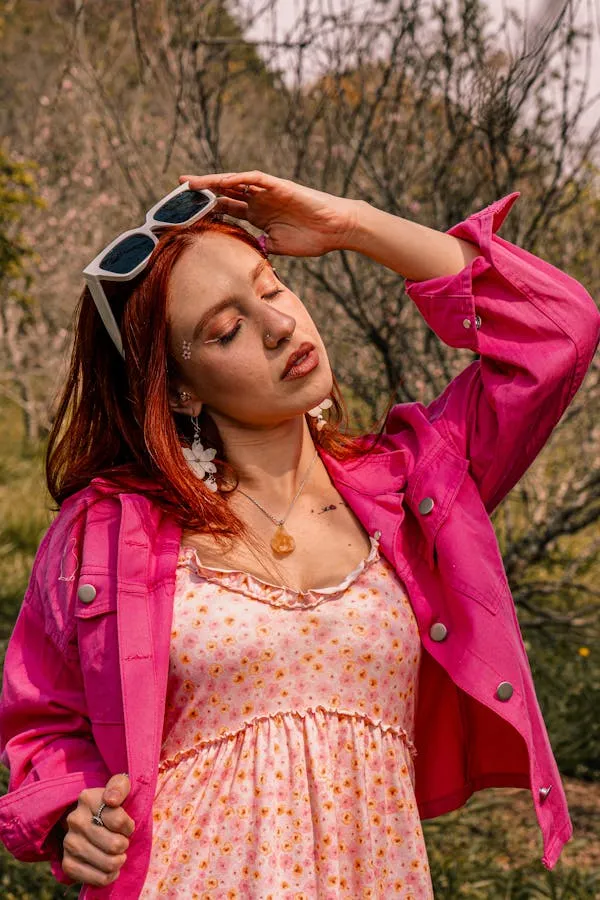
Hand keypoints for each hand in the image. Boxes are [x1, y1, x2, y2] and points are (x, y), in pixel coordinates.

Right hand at [61, 773, 134, 886]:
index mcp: (87, 798)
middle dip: (124, 844)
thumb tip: (111, 800)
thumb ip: (120, 786)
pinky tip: (110, 869)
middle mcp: (74, 820)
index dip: (129, 826)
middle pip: (114, 844)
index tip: (126, 825)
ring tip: (117, 854)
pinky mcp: (67, 863)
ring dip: (118, 861)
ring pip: (107, 863)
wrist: (93, 820)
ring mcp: (68, 842)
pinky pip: (95, 878)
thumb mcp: (121, 786)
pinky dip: (108, 876)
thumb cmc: (113, 803)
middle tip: (122, 841)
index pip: (119, 820)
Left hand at [179, 170, 359, 256]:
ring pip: (233, 183)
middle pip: (224, 193)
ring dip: (212, 182)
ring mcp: (267, 192)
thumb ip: (258, 246)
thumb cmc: (311, 239)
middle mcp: (259, 201)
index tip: (185, 214)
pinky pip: (253, 179)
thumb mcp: (277, 247)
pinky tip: (219, 182)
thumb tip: (240, 256)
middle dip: (201, 193)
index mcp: (258, 216)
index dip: (206, 210)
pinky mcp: (278, 186)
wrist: (335, 229)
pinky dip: (236, 180)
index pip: (226, 210)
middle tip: (177, 193)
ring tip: (189, 184)